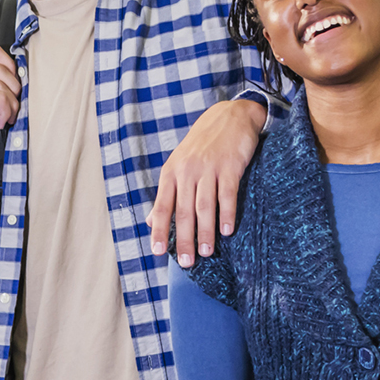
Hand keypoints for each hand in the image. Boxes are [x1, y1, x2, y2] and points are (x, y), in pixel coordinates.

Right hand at [0, 45, 20, 158]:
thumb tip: (22, 70)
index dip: (10, 69)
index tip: (10, 88)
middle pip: (1, 68)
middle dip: (13, 91)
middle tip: (9, 109)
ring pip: (3, 84)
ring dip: (11, 105)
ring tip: (4, 117)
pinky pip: (0, 97)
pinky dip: (5, 112)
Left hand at [147, 98, 265, 267]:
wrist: (230, 116)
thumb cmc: (202, 146)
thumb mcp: (179, 165)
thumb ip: (167, 194)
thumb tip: (150, 222)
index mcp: (171, 173)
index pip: (161, 207)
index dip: (159, 231)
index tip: (158, 252)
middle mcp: (186, 171)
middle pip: (182, 212)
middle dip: (183, 239)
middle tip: (186, 262)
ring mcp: (208, 168)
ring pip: (204, 207)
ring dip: (205, 232)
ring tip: (206, 253)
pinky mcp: (230, 166)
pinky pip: (227, 194)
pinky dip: (227, 214)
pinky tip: (228, 231)